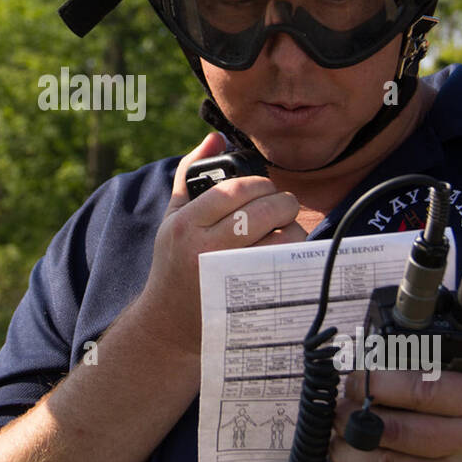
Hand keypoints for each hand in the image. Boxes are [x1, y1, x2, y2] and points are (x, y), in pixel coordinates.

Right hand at [133, 133, 305, 358]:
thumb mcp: (173, 217)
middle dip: (283, 203)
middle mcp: (204, 248)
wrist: (169, 324)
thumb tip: (216, 137)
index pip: (234, 189)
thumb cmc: (174, 262)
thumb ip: (192, 174)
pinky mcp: (247, 297)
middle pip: (263, 211)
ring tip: (284, 232)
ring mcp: (228, 275)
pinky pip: (285, 267)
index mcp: (186, 224)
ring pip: (281, 238)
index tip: (266, 189)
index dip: (260, 183)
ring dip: (292, 230)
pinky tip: (284, 255)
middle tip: (282, 208)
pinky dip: (293, 256)